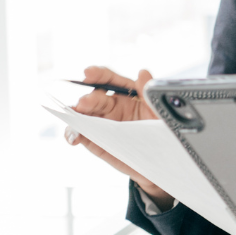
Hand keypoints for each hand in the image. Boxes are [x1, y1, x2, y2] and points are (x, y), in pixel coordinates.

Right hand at [66, 65, 171, 204]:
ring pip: (83, 114)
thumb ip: (149, 93)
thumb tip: (143, 72)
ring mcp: (102, 123)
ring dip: (75, 114)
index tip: (89, 73)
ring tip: (74, 118)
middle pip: (95, 98)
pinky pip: (81, 134)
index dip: (98, 74)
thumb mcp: (160, 112)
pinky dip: (73, 134)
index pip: (109, 80)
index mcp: (127, 94)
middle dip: (88, 98)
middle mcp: (112, 106)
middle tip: (84, 103)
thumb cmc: (162, 133)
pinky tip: (73, 137)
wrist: (162, 162)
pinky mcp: (96, 141)